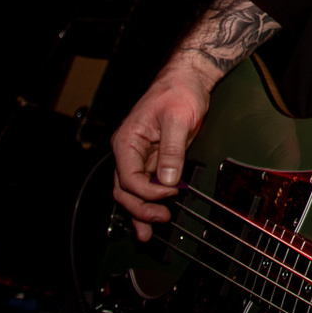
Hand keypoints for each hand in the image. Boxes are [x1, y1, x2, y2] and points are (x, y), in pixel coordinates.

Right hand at [109, 61, 213, 241]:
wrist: (187, 80)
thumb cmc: (178, 92)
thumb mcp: (178, 119)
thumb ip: (172, 151)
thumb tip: (169, 179)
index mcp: (127, 141)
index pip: (129, 178)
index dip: (150, 191)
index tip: (172, 191)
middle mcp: (128, 150)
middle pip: (124, 190)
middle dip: (140, 208)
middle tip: (162, 218)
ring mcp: (139, 156)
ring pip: (132, 192)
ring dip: (139, 212)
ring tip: (148, 232)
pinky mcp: (153, 159)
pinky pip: (145, 185)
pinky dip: (148, 201)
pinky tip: (151, 218)